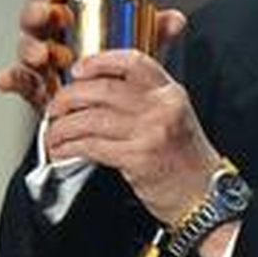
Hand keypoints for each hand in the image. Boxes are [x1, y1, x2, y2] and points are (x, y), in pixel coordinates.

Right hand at [0, 0, 189, 114]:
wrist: (105, 111)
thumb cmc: (111, 70)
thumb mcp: (136, 48)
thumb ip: (155, 32)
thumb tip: (175, 20)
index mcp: (68, 15)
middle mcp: (50, 34)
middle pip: (36, 15)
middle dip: (38, 10)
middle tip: (49, 11)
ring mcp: (40, 61)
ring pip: (27, 47)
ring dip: (30, 47)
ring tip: (42, 54)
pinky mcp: (35, 88)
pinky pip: (19, 81)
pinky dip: (11, 79)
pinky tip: (6, 78)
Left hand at [44, 49, 221, 227]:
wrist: (204, 194)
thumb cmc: (184, 158)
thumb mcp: (173, 116)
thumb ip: (145, 97)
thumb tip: (101, 86)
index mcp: (170, 92)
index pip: (133, 62)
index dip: (100, 61)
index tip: (78, 69)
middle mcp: (162, 108)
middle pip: (104, 90)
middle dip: (69, 97)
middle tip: (55, 107)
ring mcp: (151, 133)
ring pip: (92, 119)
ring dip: (64, 127)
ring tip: (53, 133)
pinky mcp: (138, 159)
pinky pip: (93, 147)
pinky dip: (70, 148)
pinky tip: (62, 151)